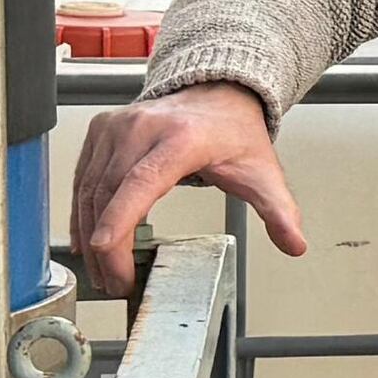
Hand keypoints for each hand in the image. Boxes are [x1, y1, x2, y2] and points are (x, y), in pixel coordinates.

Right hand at [67, 80, 308, 271]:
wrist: (215, 94)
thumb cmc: (232, 133)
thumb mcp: (262, 173)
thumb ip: (278, 211)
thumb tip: (294, 244)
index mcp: (182, 139)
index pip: (142, 181)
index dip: (119, 217)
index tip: (102, 248)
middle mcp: (143, 127)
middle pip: (110, 193)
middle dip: (107, 247)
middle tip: (117, 283)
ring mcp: (117, 126)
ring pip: (90, 189)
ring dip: (89, 235)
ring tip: (104, 272)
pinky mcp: (101, 130)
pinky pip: (83, 178)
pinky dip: (82, 212)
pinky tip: (89, 240)